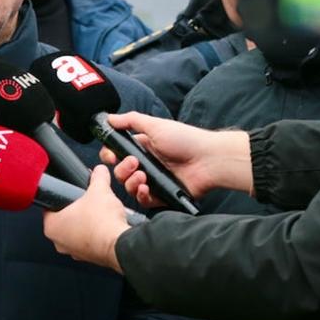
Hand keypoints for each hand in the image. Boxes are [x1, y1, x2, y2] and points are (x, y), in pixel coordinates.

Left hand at [41, 166, 129, 270]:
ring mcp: (74, 252)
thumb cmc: (102, 223)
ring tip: (98, 213)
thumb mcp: (99, 190)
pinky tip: (105, 226)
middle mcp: (59, 242)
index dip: (61, 196)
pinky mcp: (89, 257)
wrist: (121, 245)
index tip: (70, 191)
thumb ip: (97, 176)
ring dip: (86, 223)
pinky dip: (96, 234)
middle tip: (87, 200)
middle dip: (76, 209)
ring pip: (76, 232)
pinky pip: (89, 242)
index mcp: (52, 226)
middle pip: (64, 219)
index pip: (50, 206)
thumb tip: (99, 171)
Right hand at [101, 112, 251, 202]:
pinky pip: (144, 201)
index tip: (110, 155)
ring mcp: (154, 181)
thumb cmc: (185, 140)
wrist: (209, 159)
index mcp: (143, 147)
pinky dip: (141, 195)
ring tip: (142, 176)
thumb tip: (110, 118)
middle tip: (133, 163)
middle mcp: (147, 164)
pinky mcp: (162, 195)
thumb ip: (131, 121)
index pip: (118, 154)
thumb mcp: (156, 125)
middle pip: (121, 172)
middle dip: (121, 169)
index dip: (110, 155)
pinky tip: (146, 188)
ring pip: (130, 187)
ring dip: (130, 182)